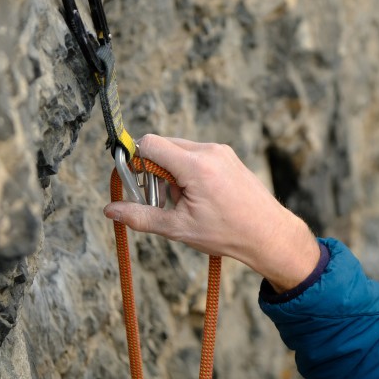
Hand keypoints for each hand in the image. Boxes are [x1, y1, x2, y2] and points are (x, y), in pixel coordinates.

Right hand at [103, 135, 319, 292]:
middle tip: (160, 200)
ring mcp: (220, 151)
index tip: (132, 181)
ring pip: (179, 150)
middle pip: (163, 145)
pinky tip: (198, 197)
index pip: (150, 144)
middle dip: (153, 170)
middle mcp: (209, 151)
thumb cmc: (227, 233)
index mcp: (195, 166)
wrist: (269, 234)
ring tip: (183, 202)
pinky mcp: (227, 155)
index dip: (134, 160)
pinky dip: (188, 171)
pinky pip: (196, 154)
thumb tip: (109, 210)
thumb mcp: (179, 229)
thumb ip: (141, 217)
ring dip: (170, 172)